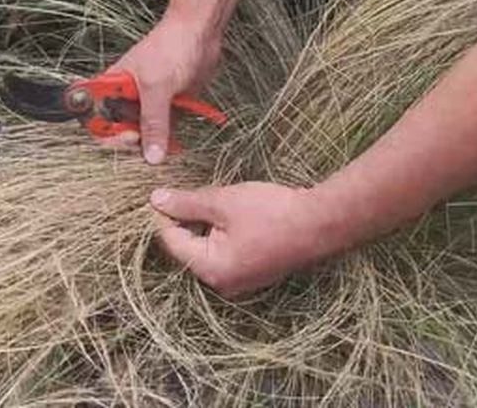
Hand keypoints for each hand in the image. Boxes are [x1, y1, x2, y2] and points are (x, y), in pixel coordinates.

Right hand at [110, 13, 221, 163]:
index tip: (126, 138)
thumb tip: (151, 155)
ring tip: (166, 146)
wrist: (200, 32)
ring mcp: (146, 102)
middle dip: (133, 143)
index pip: (95, 117)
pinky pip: (163, 130)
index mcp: (113, 86)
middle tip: (148, 145)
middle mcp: (126, 96)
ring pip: (143, 134)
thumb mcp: (157, 86)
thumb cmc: (171, 46)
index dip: (105, 133)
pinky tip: (176, 143)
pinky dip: (169, 138)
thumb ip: (153, 122)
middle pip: (119, 131)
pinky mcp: (166, 106)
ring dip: (154, 144)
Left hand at [149, 182, 342, 297]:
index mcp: (211, 270)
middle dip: (183, 221)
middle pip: (187, 249)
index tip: (158, 192)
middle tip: (181, 192)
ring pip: (206, 250)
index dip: (162, 216)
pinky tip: (226, 214)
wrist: (322, 223)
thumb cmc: (272, 212)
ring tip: (207, 200)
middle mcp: (222, 284)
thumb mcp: (224, 202)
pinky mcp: (253, 274)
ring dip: (202, 226)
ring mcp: (239, 282)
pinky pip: (224, 255)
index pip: (171, 242)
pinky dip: (220, 235)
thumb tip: (155, 200)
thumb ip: (187, 203)